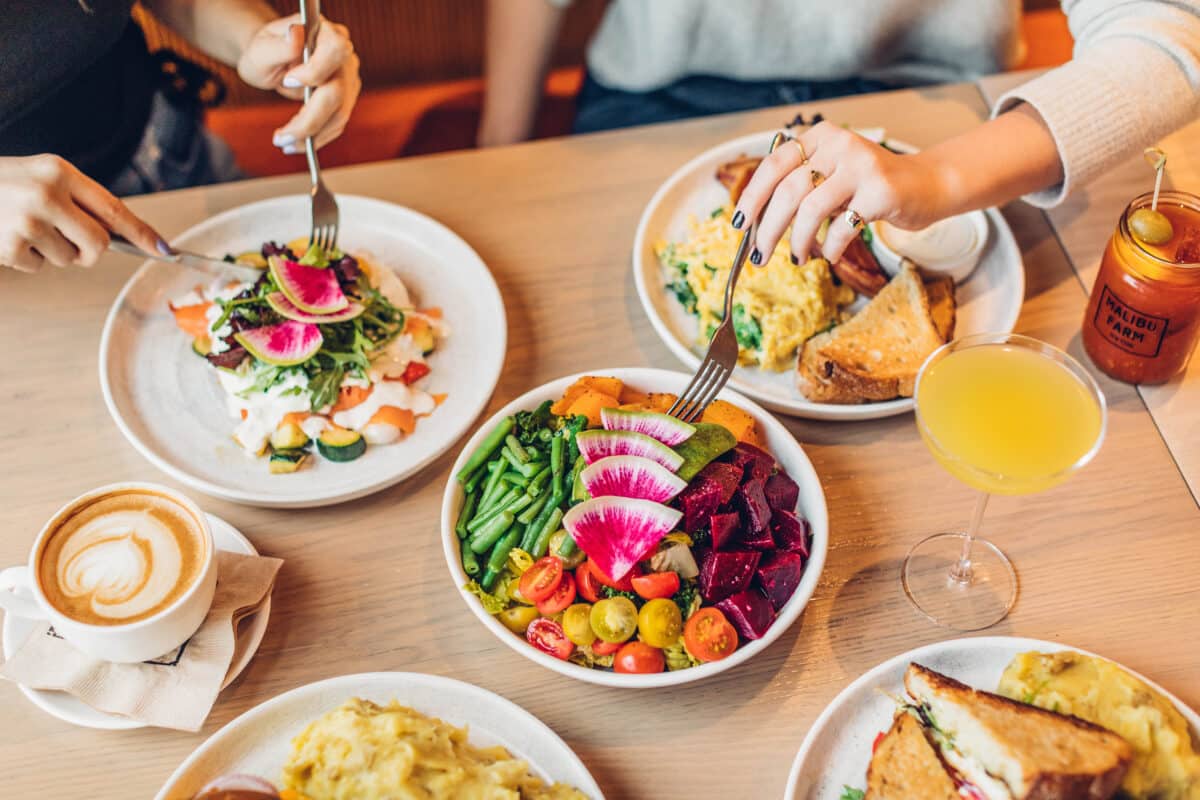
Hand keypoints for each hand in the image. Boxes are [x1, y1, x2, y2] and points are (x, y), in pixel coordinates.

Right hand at [0, 155, 164, 272]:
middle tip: (68, 238)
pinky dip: (27, 258)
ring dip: (53, 251)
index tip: (165, 251)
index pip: (113, 209)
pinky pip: (39, 267)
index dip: (142, 234)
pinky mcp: (9, 245)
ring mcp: (27, 220)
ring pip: (70, 258)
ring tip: (25, 227)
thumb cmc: (6, 184)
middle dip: (90, 250)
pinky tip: (8, 236)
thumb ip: (80, 201)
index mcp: (60, 171)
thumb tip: (124, 237)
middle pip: (99, 244)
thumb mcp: (44, 176)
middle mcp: (46, 193)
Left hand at [237, 14, 360, 152]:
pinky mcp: (346, 99)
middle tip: (281, 137)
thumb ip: (279, 45)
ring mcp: (348, 79)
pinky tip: (296, 142)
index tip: (288, 80)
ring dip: (312, 135)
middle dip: (310, 120)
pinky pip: (336, 124)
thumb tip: (296, 35)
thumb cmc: (266, 50)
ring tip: (284, 143)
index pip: (335, 50)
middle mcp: (344, 57)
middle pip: (338, 92)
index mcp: (326, 34)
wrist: (272, 58)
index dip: (315, 70)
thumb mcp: (261, 47)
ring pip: (339, 115)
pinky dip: (316, 137)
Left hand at [733, 122, 953, 262]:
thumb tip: (758, 224)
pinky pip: (842, 226)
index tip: (738, 224)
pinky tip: (830, 254)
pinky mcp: (881, 191)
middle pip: (788, 190)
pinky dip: (830, 247)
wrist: (927, 184)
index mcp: (821, 137)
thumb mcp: (832, 176)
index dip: (752, 196)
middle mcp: (839, 145)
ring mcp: (861, 166)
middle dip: (768, 229)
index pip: (774, 165)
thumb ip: (802, 187)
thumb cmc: (871, 186)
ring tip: (798, 257)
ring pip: (810, 209)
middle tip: (760, 256)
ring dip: (798, 241)